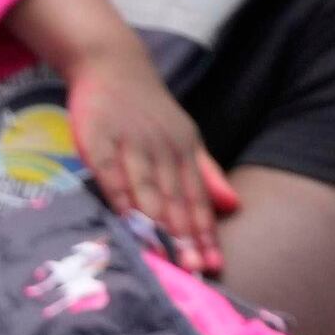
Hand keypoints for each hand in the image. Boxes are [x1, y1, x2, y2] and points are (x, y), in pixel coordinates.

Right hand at [66, 45, 234, 276]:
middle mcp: (163, 149)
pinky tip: (126, 222)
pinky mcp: (100, 141)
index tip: (213, 263)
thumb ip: (207, 173)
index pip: (198, 197)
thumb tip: (234, 205)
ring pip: (148, 189)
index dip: (205, 232)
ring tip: (166, 255)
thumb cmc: (148, 110)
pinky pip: (111, 173)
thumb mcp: (186, 136)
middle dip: (185, 236)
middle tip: (193, 269)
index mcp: (185, 150)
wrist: (112, 65)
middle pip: (176, 199)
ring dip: (157, 223)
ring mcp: (131, 144)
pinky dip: (119, 197)